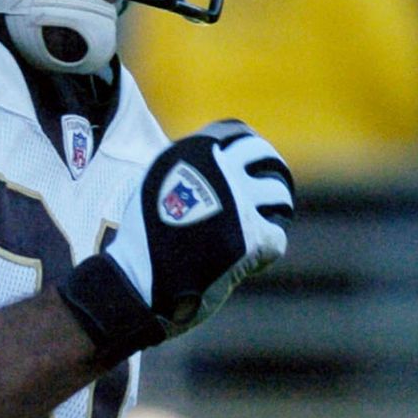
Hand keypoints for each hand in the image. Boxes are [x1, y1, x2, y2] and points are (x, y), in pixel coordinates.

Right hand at [57, 120, 293, 359]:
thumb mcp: (154, 187)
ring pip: (278, 195)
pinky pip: (277, 238)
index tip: (256, 164)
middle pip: (265, 157)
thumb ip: (185, 169)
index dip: (252, 150)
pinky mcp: (251, 236)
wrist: (138, 284)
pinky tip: (249, 262)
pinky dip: (266, 252)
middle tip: (273, 193)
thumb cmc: (143, 243)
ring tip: (266, 227)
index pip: (239, 134)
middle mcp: (218, 168)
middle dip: (274, 172)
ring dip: (277, 211)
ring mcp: (237, 201)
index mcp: (193, 152)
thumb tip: (215, 162)